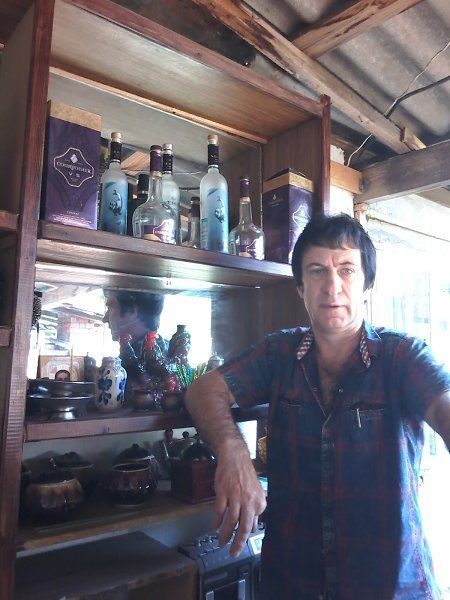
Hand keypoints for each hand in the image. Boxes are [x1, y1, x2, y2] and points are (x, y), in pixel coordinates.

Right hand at [212, 441, 265, 556]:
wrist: (235, 457)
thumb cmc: (245, 475)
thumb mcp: (255, 492)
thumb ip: (254, 510)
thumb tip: (252, 527)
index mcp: (259, 502)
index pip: (253, 524)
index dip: (245, 535)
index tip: (240, 542)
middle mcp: (249, 500)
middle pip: (243, 527)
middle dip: (238, 543)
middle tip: (233, 553)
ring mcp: (235, 496)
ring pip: (231, 521)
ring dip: (225, 535)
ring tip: (221, 543)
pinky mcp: (223, 492)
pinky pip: (219, 511)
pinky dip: (216, 521)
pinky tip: (214, 528)